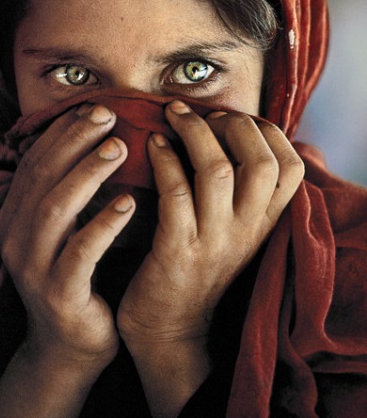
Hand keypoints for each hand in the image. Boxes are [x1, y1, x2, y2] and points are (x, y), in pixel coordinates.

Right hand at [0, 104, 134, 365]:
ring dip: (88, 173)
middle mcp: (16, 237)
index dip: (64, 131)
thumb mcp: (67, 228)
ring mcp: (33, 267)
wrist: (69, 345)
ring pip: (56, 208)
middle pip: (43, 176)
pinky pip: (81, 253)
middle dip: (75, 141)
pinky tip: (130, 203)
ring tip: (119, 149)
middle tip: (109, 115)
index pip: (35, 161)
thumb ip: (74, 190)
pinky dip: (104, 224)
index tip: (96, 107)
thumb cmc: (78, 275)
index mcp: (15, 216)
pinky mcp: (59, 294)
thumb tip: (105, 139)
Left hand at [118, 100, 303, 346]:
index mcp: (264, 223)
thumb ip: (243, 193)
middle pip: (261, 163)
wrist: (169, 330)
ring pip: (218, 171)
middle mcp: (247, 231)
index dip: (267, 132)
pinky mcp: (177, 251)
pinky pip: (175, 193)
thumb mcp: (235, 232)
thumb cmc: (198, 266)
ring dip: (194, 132)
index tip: (233, 118)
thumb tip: (231, 132)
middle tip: (201, 113)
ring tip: (172, 114)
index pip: (291, 167)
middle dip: (233, 124)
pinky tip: (152, 143)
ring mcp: (214, 242)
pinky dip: (164, 159)